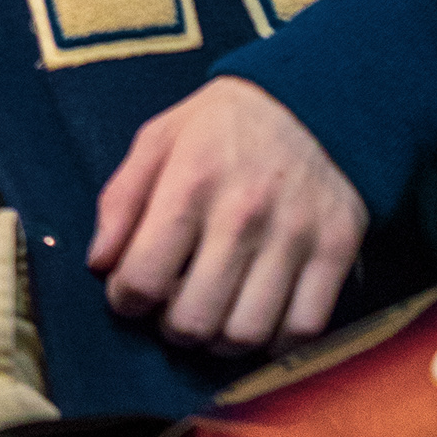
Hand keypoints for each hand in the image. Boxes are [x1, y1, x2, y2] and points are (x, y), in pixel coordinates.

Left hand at [87, 74, 367, 352]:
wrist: (317, 95)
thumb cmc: (225, 125)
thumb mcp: (160, 138)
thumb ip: (120, 199)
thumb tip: (99, 264)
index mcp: (192, 181)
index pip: (143, 279)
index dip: (126, 300)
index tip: (132, 293)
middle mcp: (243, 213)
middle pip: (193, 321)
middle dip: (171, 328)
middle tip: (175, 307)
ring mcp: (295, 235)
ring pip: (246, 335)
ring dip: (220, 341)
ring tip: (214, 315)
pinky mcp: (336, 250)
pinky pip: (302, 330)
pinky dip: (275, 341)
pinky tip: (258, 316)